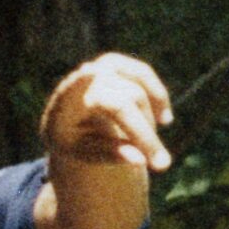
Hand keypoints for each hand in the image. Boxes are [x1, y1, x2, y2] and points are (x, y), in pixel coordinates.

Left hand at [40, 52, 172, 172]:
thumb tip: (139, 160)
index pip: (72, 91)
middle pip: (124, 104)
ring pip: (139, 94)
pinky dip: (158, 97)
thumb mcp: (84, 154)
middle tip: (162, 166)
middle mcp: (80, 78)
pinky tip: (164, 121)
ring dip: (147, 122)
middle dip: (144, 136)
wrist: (70, 120)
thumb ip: (108, 155)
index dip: (80, 81)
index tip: (87, 73)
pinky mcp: (117, 63)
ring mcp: (99, 67)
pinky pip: (145, 76)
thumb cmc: (74, 140)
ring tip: (140, 143)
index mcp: (64, 103)